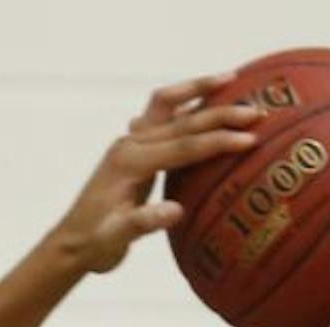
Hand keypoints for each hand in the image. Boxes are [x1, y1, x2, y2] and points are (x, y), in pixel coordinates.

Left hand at [48, 73, 259, 273]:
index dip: (217, 142)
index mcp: (129, 163)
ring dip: (200, 90)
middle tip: (258, 111)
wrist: (71, 244)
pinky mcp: (134, 147)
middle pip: (181, 120)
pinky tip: (208, 99)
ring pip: (168, 105)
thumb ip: (141, 224)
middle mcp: (129, 145)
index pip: (183, 147)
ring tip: (234, 79)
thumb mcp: (114, 240)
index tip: (250, 139)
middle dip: (221, 114)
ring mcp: (130, 142)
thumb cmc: (94, 245)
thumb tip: (174, 211)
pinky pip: (164, 115)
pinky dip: (187, 102)